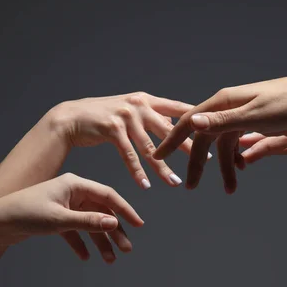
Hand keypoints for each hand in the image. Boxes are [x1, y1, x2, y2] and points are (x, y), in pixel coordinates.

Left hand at [0, 173, 143, 262]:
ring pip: (90, 224)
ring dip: (100, 241)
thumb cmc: (24, 214)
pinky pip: (75, 231)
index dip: (125, 210)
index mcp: (74, 185)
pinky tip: (86, 256)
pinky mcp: (56, 218)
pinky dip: (81, 243)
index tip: (138, 225)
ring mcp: (64, 206)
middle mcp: (71, 193)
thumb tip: (114, 224)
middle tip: (126, 249)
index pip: (107, 196)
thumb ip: (89, 222)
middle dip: (114, 232)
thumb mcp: (60, 219)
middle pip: (101, 212)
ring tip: (110, 259)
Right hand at [53, 92, 197, 188]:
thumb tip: (172, 125)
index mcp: (147, 100)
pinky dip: (137, 171)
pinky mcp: (111, 128)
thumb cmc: (103, 118)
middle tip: (206, 160)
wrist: (71, 117)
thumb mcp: (130, 111)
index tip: (215, 131)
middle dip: (189, 146)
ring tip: (175, 183)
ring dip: (163, 167)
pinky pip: (128, 154)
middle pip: (170, 129)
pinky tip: (145, 185)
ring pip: (150, 146)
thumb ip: (150, 117)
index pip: (178, 109)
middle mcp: (139, 105)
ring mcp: (125, 116)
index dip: (197, 120)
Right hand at [154, 72, 286, 192]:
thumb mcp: (254, 116)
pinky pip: (236, 144)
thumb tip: (192, 123)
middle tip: (191, 187)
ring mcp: (239, 115)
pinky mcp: (251, 121)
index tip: (158, 157)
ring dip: (225, 168)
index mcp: (223, 103)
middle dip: (198, 164)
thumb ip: (223, 122)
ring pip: (223, 145)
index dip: (172, 140)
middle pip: (204, 138)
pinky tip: (242, 171)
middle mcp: (227, 107)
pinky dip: (237, 159)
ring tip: (230, 190)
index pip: (189, 123)